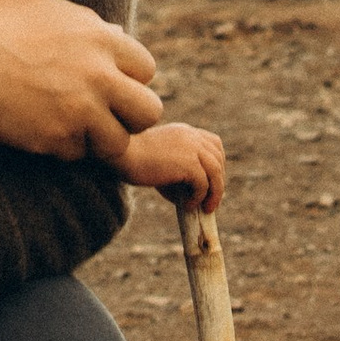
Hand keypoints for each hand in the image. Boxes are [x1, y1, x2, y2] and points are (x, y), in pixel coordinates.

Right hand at [0, 0, 163, 163]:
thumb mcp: (46, 8)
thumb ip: (87, 24)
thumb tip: (114, 30)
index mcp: (101, 37)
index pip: (146, 68)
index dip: (129, 81)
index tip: (107, 87)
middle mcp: (101, 73)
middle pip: (149, 110)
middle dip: (128, 118)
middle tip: (102, 117)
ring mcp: (84, 108)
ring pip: (119, 142)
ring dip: (98, 140)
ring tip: (70, 130)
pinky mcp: (61, 137)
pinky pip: (79, 155)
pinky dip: (63, 150)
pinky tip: (39, 132)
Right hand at [108, 119, 227, 209]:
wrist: (121, 155)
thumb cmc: (132, 159)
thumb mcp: (160, 161)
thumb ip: (178, 172)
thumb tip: (193, 197)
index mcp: (184, 132)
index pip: (213, 143)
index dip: (217, 163)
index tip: (212, 181)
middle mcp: (191, 136)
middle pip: (218, 158)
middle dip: (218, 180)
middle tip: (211, 200)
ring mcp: (192, 148)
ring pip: (216, 172)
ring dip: (215, 192)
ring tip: (207, 208)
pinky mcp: (188, 163)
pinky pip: (203, 184)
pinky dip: (199, 197)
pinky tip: (188, 205)